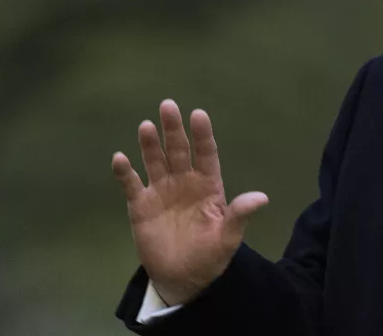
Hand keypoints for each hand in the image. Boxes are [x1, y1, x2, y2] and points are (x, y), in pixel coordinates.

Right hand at [111, 99, 268, 305]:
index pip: (205, 154)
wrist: (183, 277)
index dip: (202, 135)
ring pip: (155, 161)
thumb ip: (240, 215)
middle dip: (174, 129)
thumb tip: (262, 198)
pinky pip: (132, 184)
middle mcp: (184, 182)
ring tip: (147, 126)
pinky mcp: (141, 205)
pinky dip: (125, 172)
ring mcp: (161, 191)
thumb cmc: (210, 254)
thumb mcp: (228, 236)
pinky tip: (120, 158)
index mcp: (208, 185)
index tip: (199, 115)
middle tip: (168, 105)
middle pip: (179, 151)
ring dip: (150, 144)